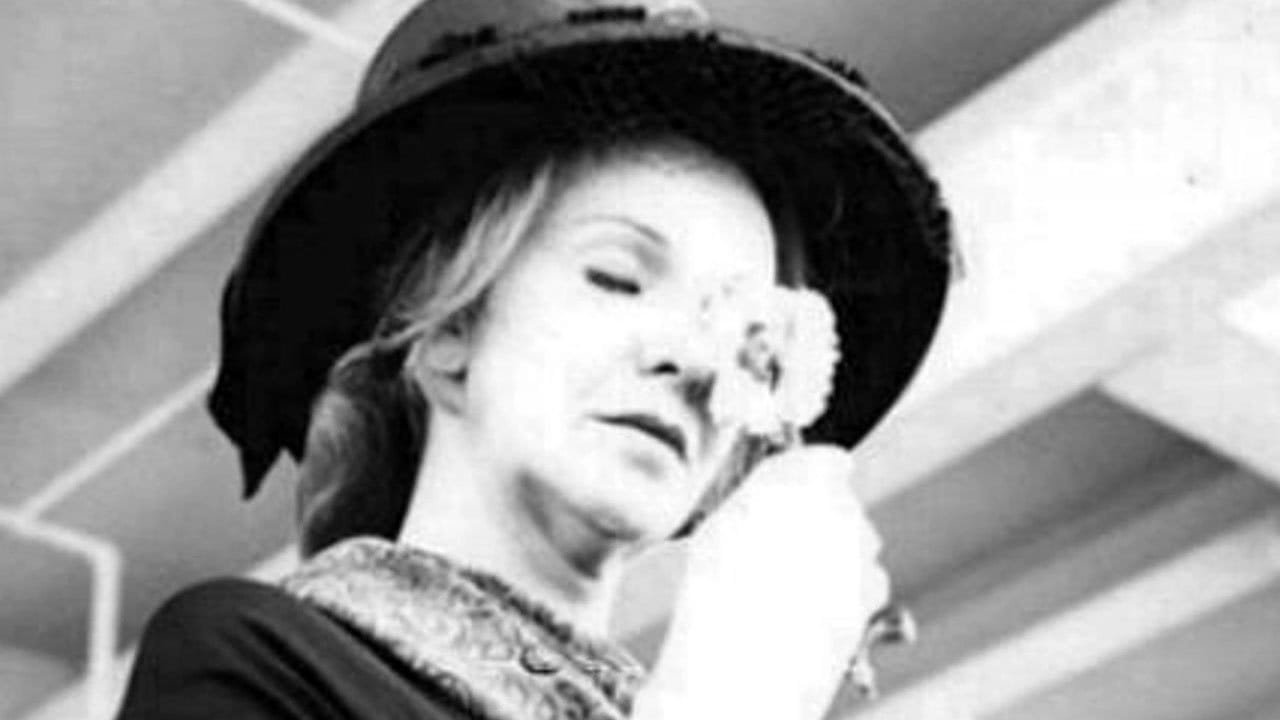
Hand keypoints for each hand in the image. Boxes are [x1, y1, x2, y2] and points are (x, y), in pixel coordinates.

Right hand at [634, 445, 889, 719]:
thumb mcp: (720, 530)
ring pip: (858, 543)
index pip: (829, 462)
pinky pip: (867, 581)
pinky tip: (812, 610)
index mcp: (801, 477)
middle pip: (843, 505)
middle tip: (786, 550)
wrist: (745, 659)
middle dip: (823, 523)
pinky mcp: (872, 592)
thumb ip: (759, 503)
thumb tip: (768, 502)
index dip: (814, 479)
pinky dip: (848, 591)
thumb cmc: (718, 592)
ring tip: (793, 587)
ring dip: (837, 557)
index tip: (799, 495)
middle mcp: (839, 506)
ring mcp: (861, 550)